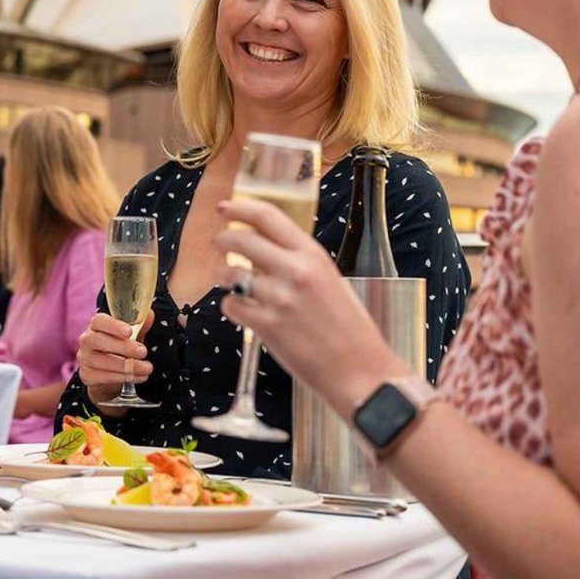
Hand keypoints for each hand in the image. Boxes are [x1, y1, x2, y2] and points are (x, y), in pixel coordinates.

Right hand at [76, 311, 153, 405]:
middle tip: (143, 351)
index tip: (129, 331)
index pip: (99, 321)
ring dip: (127, 366)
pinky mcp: (87, 376)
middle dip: (123, 347)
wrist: (107, 373)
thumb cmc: (119, 348)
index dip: (113, 326)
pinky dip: (123, 378)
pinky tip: (139, 376)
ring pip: (101, 361)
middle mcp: (87, 340)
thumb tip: (149, 315)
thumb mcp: (131, 336)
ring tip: (146, 368)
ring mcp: (85, 359)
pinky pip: (103, 377)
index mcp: (96, 326)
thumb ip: (139, 325)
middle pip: (99, 341)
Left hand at [215, 198, 404, 412]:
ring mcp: (279, 299)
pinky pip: (232, 306)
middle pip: (242, 239)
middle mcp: (295, 271)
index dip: (240, 207)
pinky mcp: (267, 326)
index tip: (224, 207)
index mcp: (313, 255)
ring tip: (227, 281)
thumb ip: (299, 261)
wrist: (361, 370)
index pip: (269, 216)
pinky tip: (241, 310)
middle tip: (218, 243)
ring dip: (222, 275)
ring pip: (230, 274)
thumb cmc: (349, 328)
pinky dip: (231, 307)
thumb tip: (265, 248)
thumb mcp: (330, 279)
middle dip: (223, 239)